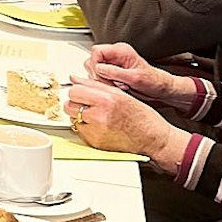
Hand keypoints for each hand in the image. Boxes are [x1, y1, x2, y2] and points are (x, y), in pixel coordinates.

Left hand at [65, 77, 180, 158]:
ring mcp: (96, 131)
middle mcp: (99, 116)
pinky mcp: (94, 142)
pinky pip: (80, 131)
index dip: (78, 90)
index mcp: (107, 100)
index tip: (82, 92)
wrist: (152, 139)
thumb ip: (95, 85)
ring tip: (95, 115)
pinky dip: (85, 127)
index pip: (75, 91)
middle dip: (76, 103)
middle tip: (88, 104)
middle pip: (69, 105)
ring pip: (72, 118)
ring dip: (79, 115)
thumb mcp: (121, 94)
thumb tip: (75, 79)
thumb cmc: (142, 117)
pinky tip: (99, 125)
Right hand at [86, 43, 195, 109]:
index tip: (101, 76)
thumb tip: (99, 69)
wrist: (160, 88)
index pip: (97, 51)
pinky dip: (102, 83)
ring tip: (114, 85)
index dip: (95, 65)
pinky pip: (98, 76)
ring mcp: (112, 63)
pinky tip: (114, 87)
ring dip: (99, 80)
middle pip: (92, 59)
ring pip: (93, 68)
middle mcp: (115, 55)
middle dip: (96, 74)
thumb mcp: (135, 78)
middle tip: (108, 83)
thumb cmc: (152, 81)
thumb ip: (116, 72)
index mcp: (122, 51)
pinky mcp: (111, 71)